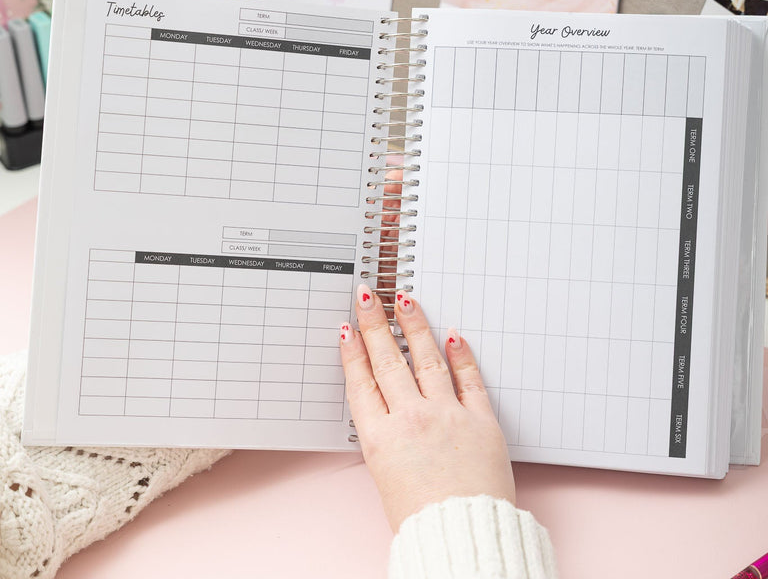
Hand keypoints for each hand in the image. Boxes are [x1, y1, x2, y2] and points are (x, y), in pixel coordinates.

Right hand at [340, 285, 515, 531]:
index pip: (361, 381)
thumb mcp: (386, 476)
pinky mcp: (479, 420)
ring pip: (425, 359)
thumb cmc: (422, 519)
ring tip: (406, 300)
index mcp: (381, 439)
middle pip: (387, 361)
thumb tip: (388, 404)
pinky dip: (461, 354)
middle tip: (369, 297)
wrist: (463, 537)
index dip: (352, 350)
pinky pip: (468, 379)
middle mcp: (410, 419)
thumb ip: (386, 436)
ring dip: (414, 325)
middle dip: (375, 324)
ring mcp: (446, 415)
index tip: (347, 327)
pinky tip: (453, 335)